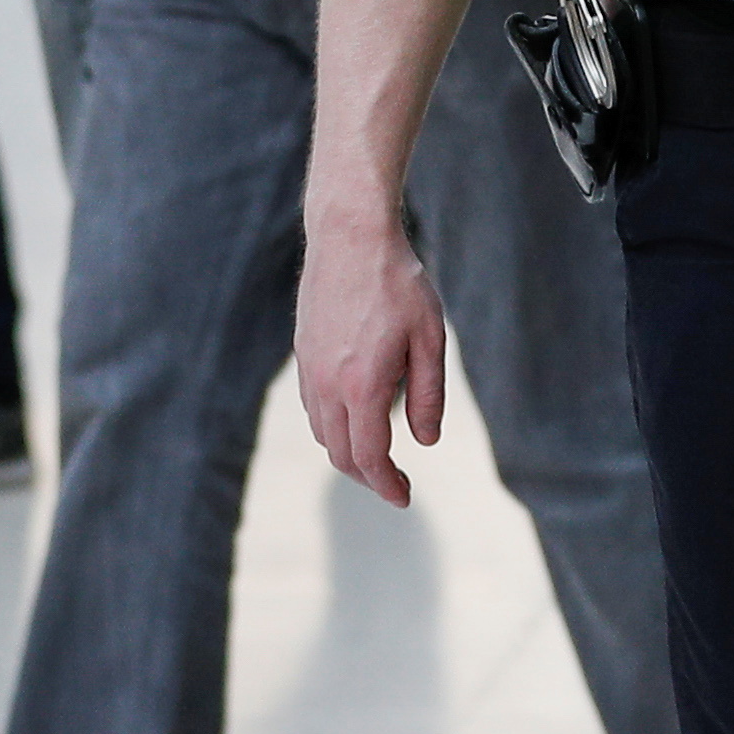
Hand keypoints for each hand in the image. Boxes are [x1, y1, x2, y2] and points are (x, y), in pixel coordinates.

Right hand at [294, 199, 451, 504]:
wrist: (350, 236)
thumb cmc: (399, 283)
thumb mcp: (430, 338)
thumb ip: (428, 395)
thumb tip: (424, 441)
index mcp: (362, 386)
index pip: (369, 457)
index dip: (387, 485)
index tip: (404, 497)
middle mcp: (328, 385)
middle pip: (340, 454)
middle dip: (368, 477)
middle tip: (395, 483)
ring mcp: (310, 369)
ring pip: (322, 434)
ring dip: (347, 453)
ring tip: (377, 455)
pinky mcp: (303, 354)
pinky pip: (313, 408)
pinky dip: (332, 427)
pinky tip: (354, 417)